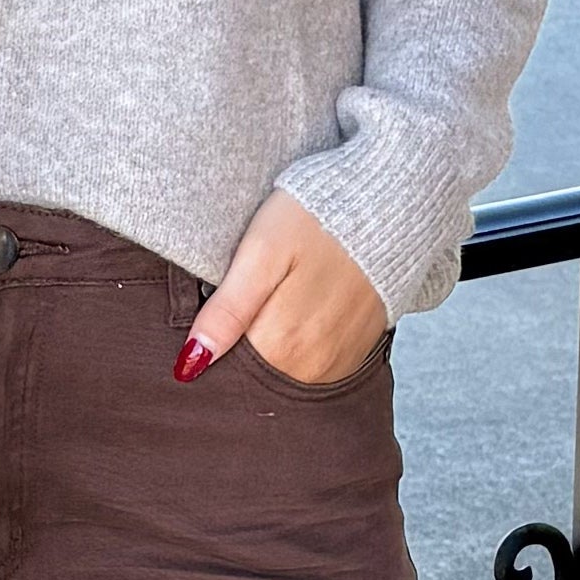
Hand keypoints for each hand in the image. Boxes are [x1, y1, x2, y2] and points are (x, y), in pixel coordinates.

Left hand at [178, 193, 388, 388]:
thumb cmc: (318, 218)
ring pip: (280, 372)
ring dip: (267, 347)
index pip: (224, 371)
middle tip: (244, 298)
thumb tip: (189, 364)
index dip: (209, 347)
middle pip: (252, 374)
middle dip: (236, 350)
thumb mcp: (262, 253)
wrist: (390, 205)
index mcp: (280, 346)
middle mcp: (311, 367)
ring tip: (274, 299)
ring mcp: (336, 364)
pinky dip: (296, 346)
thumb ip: (228, 312)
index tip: (212, 315)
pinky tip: (298, 310)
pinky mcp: (353, 353)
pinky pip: (310, 367)